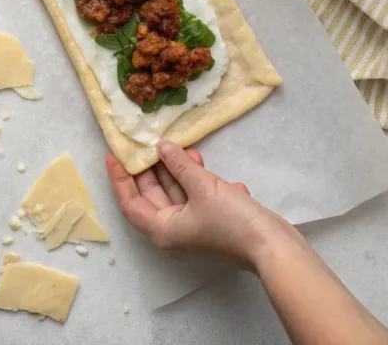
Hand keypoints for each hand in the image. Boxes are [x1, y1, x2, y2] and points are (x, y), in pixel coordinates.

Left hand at [106, 142, 296, 270]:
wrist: (274, 246)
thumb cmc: (232, 221)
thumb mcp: (202, 186)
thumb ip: (179, 164)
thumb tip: (161, 147)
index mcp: (163, 230)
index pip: (130, 202)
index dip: (120, 178)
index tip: (113, 154)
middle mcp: (174, 232)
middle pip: (153, 195)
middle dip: (152, 167)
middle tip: (148, 141)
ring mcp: (195, 228)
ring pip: (177, 193)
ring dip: (179, 170)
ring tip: (183, 147)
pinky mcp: (213, 222)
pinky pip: (197, 197)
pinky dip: (199, 180)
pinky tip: (205, 164)